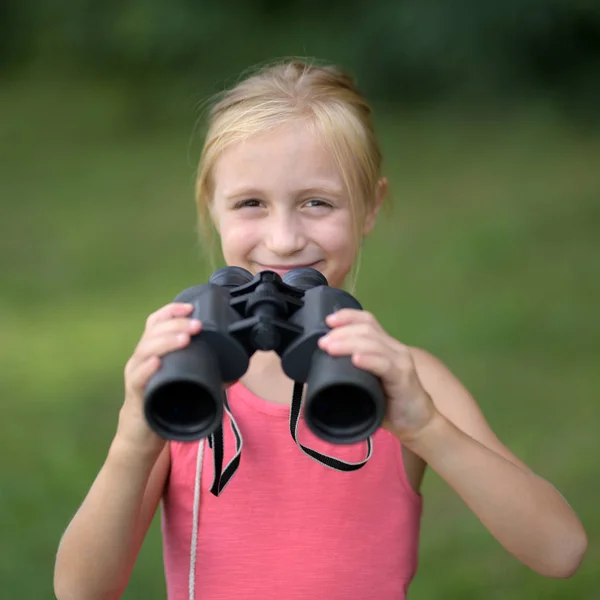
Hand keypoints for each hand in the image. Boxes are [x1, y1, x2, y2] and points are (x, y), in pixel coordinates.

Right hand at [118, 302, 202, 455]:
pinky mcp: (135, 395)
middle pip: (153, 332)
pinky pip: (138, 379)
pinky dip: (147, 369)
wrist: (144, 434)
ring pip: (145, 351)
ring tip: (184, 339)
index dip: (172, 311)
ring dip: (165, 342)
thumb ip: (206, 375)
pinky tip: (157, 362)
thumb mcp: (185, 383)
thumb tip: (235, 372)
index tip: (191, 307)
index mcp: (153, 350)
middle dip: (176, 325)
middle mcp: (141, 358)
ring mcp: (136, 375)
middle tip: (197, 325)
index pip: (157, 322)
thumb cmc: (165, 403)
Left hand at [317, 309, 437, 442]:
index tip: (328, 321)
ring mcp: (400, 361)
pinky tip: (356, 360)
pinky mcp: (403, 377)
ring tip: (331, 348)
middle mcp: (394, 348)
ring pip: (373, 343)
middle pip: (366, 329)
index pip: (367, 321)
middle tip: (322, 342)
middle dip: (341, 332)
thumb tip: (318, 372)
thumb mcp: (366, 383)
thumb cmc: (389, 403)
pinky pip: (385, 364)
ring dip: (348, 343)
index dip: (347, 317)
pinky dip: (368, 359)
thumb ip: (349, 373)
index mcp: (384, 346)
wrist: (417, 423)